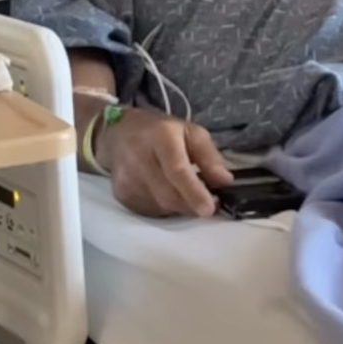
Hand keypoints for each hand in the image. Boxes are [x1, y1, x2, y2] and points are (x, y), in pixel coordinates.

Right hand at [96, 107, 232, 218]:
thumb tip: (226, 182)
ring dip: (180, 206)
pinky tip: (166, 193)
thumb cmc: (159, 131)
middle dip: (193, 203)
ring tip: (185, 191)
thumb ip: (209, 156)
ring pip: (162, 207)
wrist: (116, 134)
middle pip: (170, 195)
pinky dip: (165, 209)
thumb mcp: (190, 132)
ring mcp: (128, 180)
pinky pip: (150, 211)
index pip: (177, 169)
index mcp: (161, 138)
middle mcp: (140, 160)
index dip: (194, 192)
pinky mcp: (121, 196)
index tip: (209, 209)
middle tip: (208, 201)